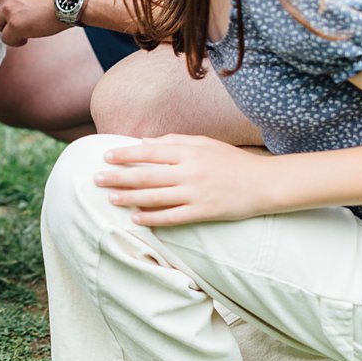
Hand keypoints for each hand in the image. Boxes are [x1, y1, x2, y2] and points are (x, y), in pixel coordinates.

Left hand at [0, 0, 64, 47]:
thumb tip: (11, 3)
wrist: (71, 2)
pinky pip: (5, 38)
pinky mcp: (14, 25)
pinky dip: (15, 40)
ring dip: (7, 27)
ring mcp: (8, 9)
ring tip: (23, 28)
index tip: (11, 4)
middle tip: (14, 18)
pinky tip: (26, 37)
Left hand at [93, 135, 278, 225]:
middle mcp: (190, 172)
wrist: (265, 183)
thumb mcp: (204, 143)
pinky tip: (136, 218)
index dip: (126, 155)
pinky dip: (153, 218)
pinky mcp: (204, 212)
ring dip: (130, 198)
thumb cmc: (232, 161)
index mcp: (189, 152)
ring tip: (110, 199)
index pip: (150, 152)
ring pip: (156, 197)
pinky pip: (173, 217)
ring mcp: (196, 193)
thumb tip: (143, 143)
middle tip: (96, 179)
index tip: (106, 157)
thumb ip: (174, 142)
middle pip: (147, 175)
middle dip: (118, 177)